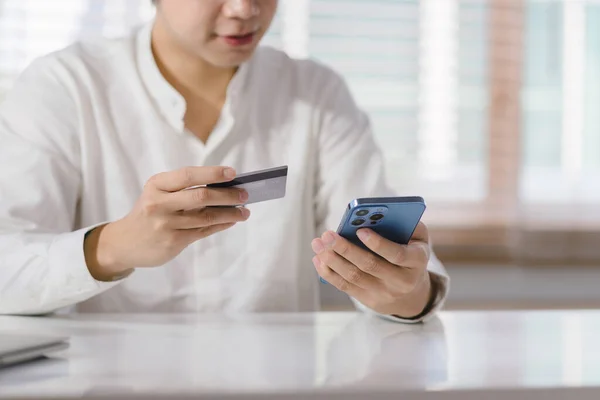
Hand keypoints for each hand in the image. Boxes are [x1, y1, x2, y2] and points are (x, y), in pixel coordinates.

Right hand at [84, 166, 249, 280]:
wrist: (124, 243)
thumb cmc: (149, 212)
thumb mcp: (158, 193)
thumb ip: (184, 189)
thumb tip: (224, 185)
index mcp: (156, 185)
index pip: (188, 175)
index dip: (212, 173)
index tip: (232, 173)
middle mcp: (159, 204)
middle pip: (201, 196)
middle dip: (228, 195)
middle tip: (245, 194)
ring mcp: (166, 225)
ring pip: (206, 217)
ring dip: (230, 213)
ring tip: (244, 211)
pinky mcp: (173, 242)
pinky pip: (204, 231)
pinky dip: (221, 225)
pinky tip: (231, 221)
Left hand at [311, 222, 433, 317]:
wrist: (411, 293)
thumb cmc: (411, 253)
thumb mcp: (418, 238)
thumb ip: (406, 224)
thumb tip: (379, 215)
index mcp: (416, 261)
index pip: (397, 254)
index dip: (378, 243)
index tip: (360, 230)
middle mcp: (401, 281)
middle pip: (369, 265)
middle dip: (345, 249)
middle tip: (327, 235)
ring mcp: (383, 293)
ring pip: (353, 277)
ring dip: (332, 259)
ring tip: (318, 244)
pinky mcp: (368, 300)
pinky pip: (345, 286)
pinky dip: (329, 272)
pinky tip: (318, 259)